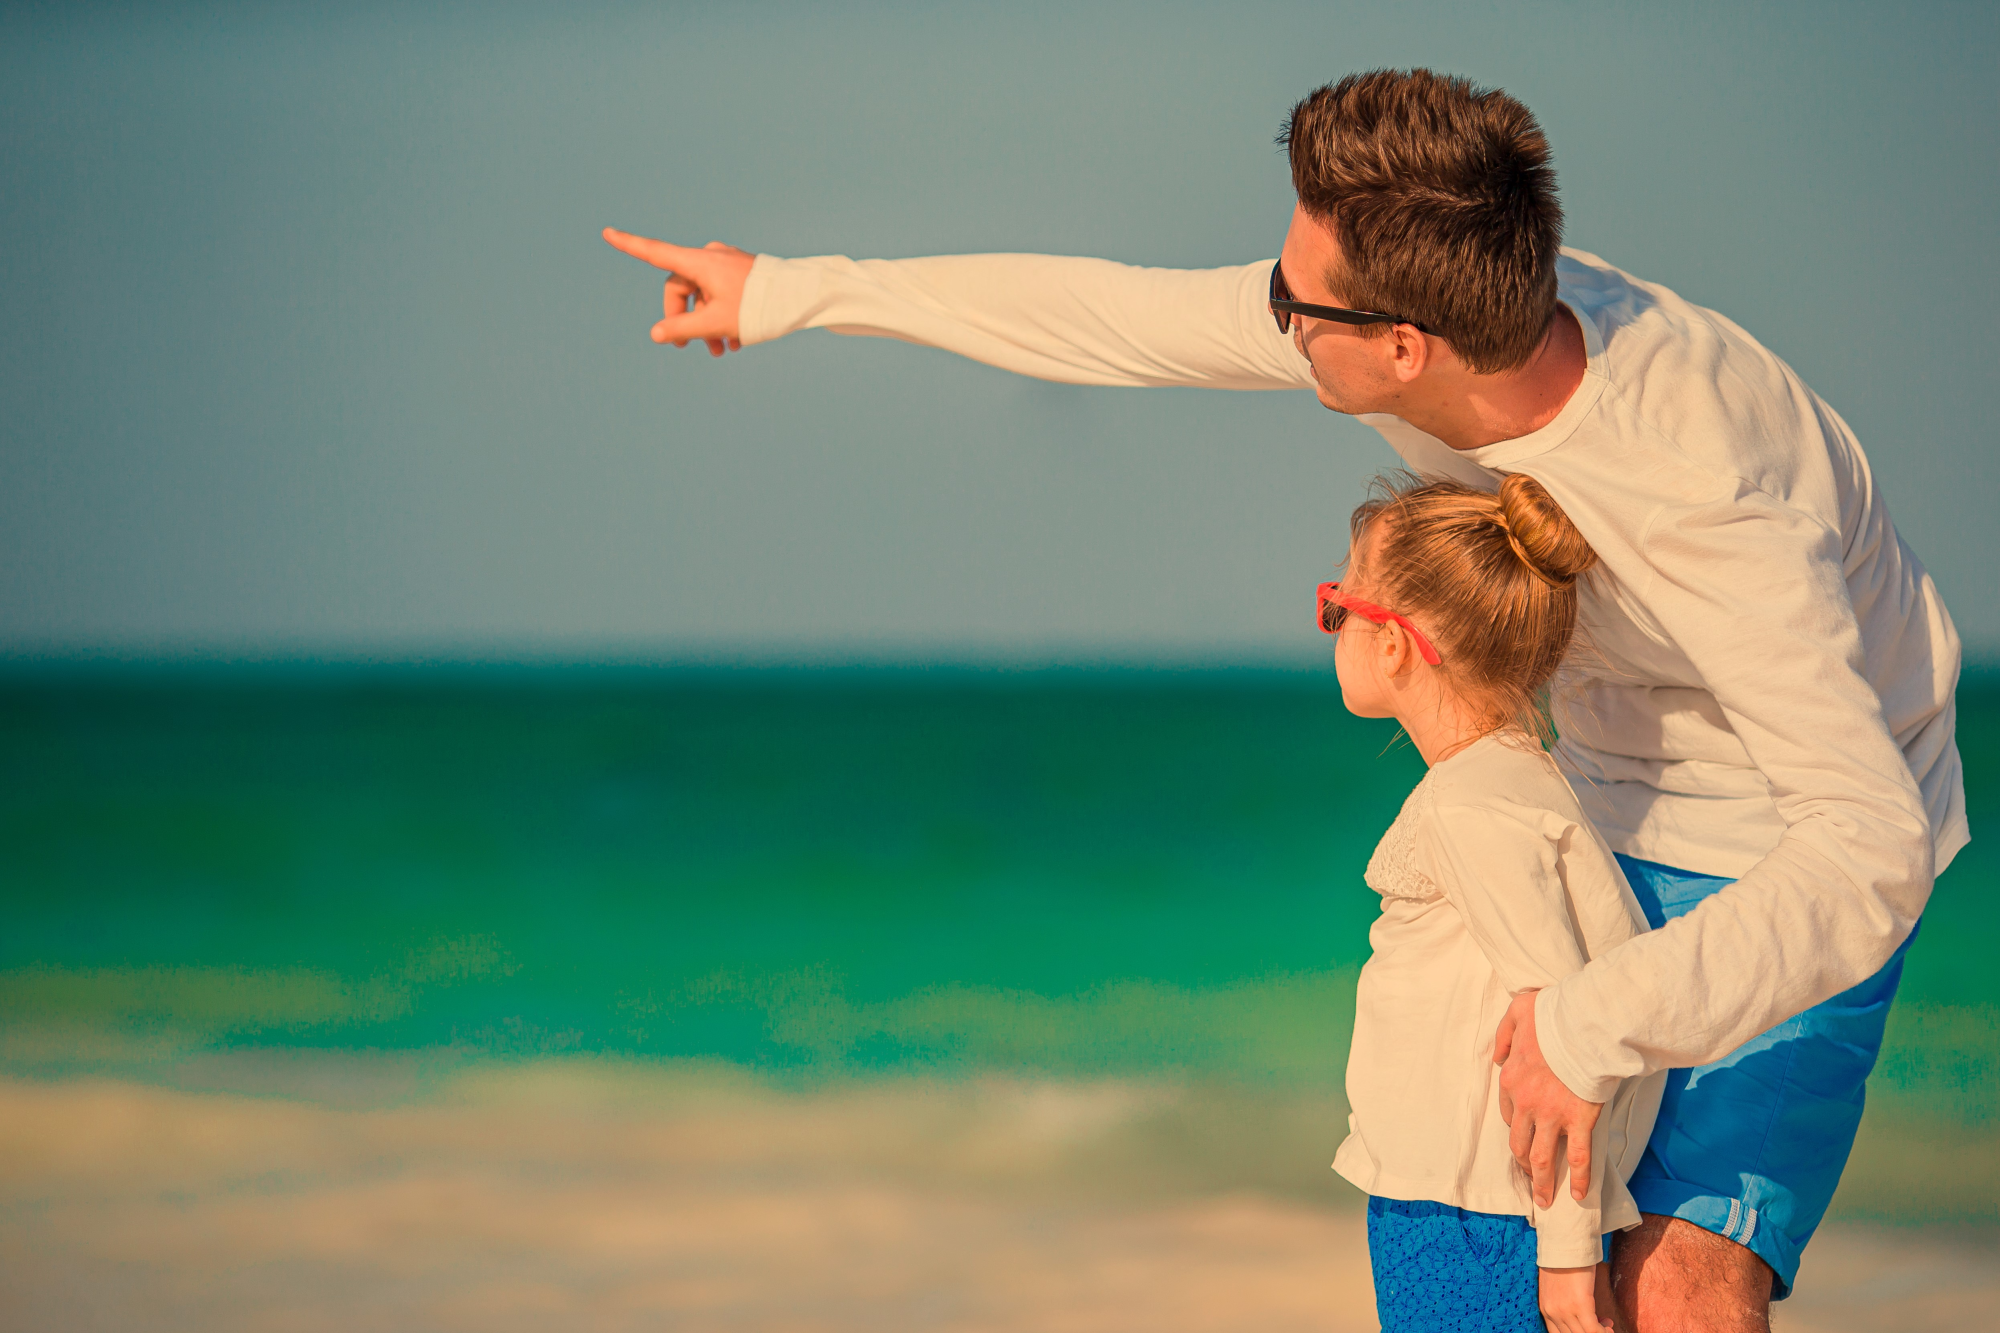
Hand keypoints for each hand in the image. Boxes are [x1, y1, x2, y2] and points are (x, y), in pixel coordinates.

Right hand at [601, 228, 753, 355]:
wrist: (803, 296)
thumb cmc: (759, 307)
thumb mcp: (716, 323)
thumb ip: (682, 329)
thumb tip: (657, 334)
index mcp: (700, 263)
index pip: (655, 252)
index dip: (629, 244)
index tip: (607, 232)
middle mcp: (710, 257)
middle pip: (681, 288)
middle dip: (684, 320)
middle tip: (690, 348)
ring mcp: (727, 264)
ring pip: (704, 296)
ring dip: (706, 325)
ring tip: (721, 352)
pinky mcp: (741, 273)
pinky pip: (721, 294)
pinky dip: (723, 316)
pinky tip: (735, 342)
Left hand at [1494, 989, 1601, 1206]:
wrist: (1585, 1025)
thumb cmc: (1554, 1016)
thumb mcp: (1516, 1014)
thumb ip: (1503, 1036)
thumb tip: (1497, 1057)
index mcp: (1511, 1079)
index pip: (1507, 1112)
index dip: (1516, 1126)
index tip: (1524, 1134)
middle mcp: (1526, 1102)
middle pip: (1518, 1142)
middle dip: (1523, 1163)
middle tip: (1530, 1175)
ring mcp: (1551, 1115)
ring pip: (1541, 1157)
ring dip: (1541, 1181)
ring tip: (1544, 1199)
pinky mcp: (1578, 1121)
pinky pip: (1578, 1157)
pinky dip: (1580, 1179)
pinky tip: (1581, 1194)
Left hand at [1538, 1263, 1614, 1332]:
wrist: (1563, 1244)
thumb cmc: (1563, 1262)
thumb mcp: (1556, 1288)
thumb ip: (1562, 1303)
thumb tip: (1578, 1315)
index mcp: (1545, 1309)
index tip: (1588, 1328)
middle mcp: (1552, 1313)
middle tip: (1603, 1326)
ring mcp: (1565, 1310)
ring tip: (1607, 1326)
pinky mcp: (1580, 1305)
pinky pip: (1593, 1330)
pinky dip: (1603, 1331)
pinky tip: (1609, 1325)